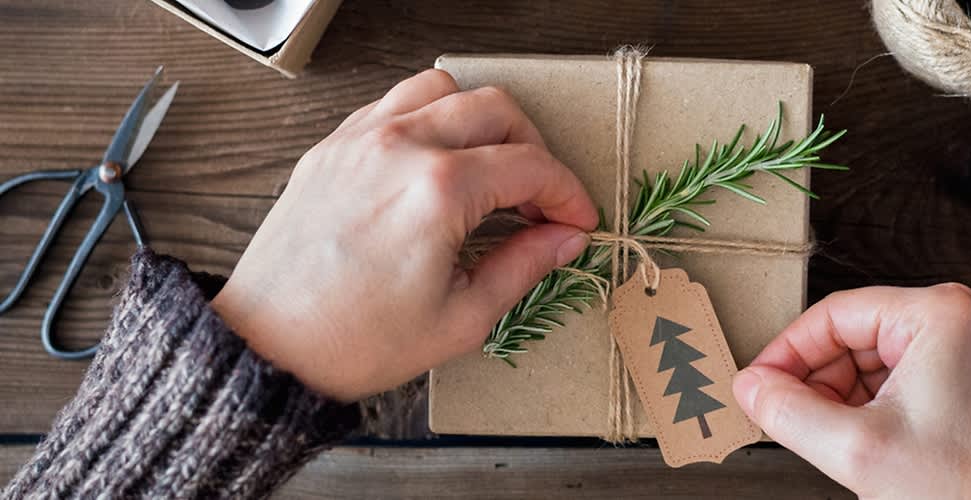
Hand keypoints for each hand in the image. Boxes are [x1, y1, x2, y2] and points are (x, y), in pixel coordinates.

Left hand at [211, 70, 598, 401]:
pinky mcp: (331, 147)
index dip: (567, 193)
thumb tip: (563, 239)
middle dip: (534, 150)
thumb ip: (523, 266)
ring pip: (443, 90)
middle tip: (538, 199)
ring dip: (480, 121)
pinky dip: (428, 120)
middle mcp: (399, 148)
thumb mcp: (461, 318)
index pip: (531, 166)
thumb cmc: (353, 340)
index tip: (575, 220)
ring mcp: (360, 140)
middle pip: (496, 110)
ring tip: (489, 168)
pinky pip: (393, 104)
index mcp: (437, 190)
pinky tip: (436, 164)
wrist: (269, 346)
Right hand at [732, 284, 970, 498]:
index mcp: (936, 315)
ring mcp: (954, 350)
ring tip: (822, 435)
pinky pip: (887, 380)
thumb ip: (789, 412)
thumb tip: (750, 387)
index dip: (787, 351)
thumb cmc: (962, 483)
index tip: (759, 383)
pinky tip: (848, 438)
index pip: (833, 315)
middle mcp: (949, 321)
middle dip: (812, 380)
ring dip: (833, 397)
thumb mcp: (857, 449)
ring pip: (863, 361)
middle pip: (847, 337)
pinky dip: (858, 407)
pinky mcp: (952, 379)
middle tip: (783, 415)